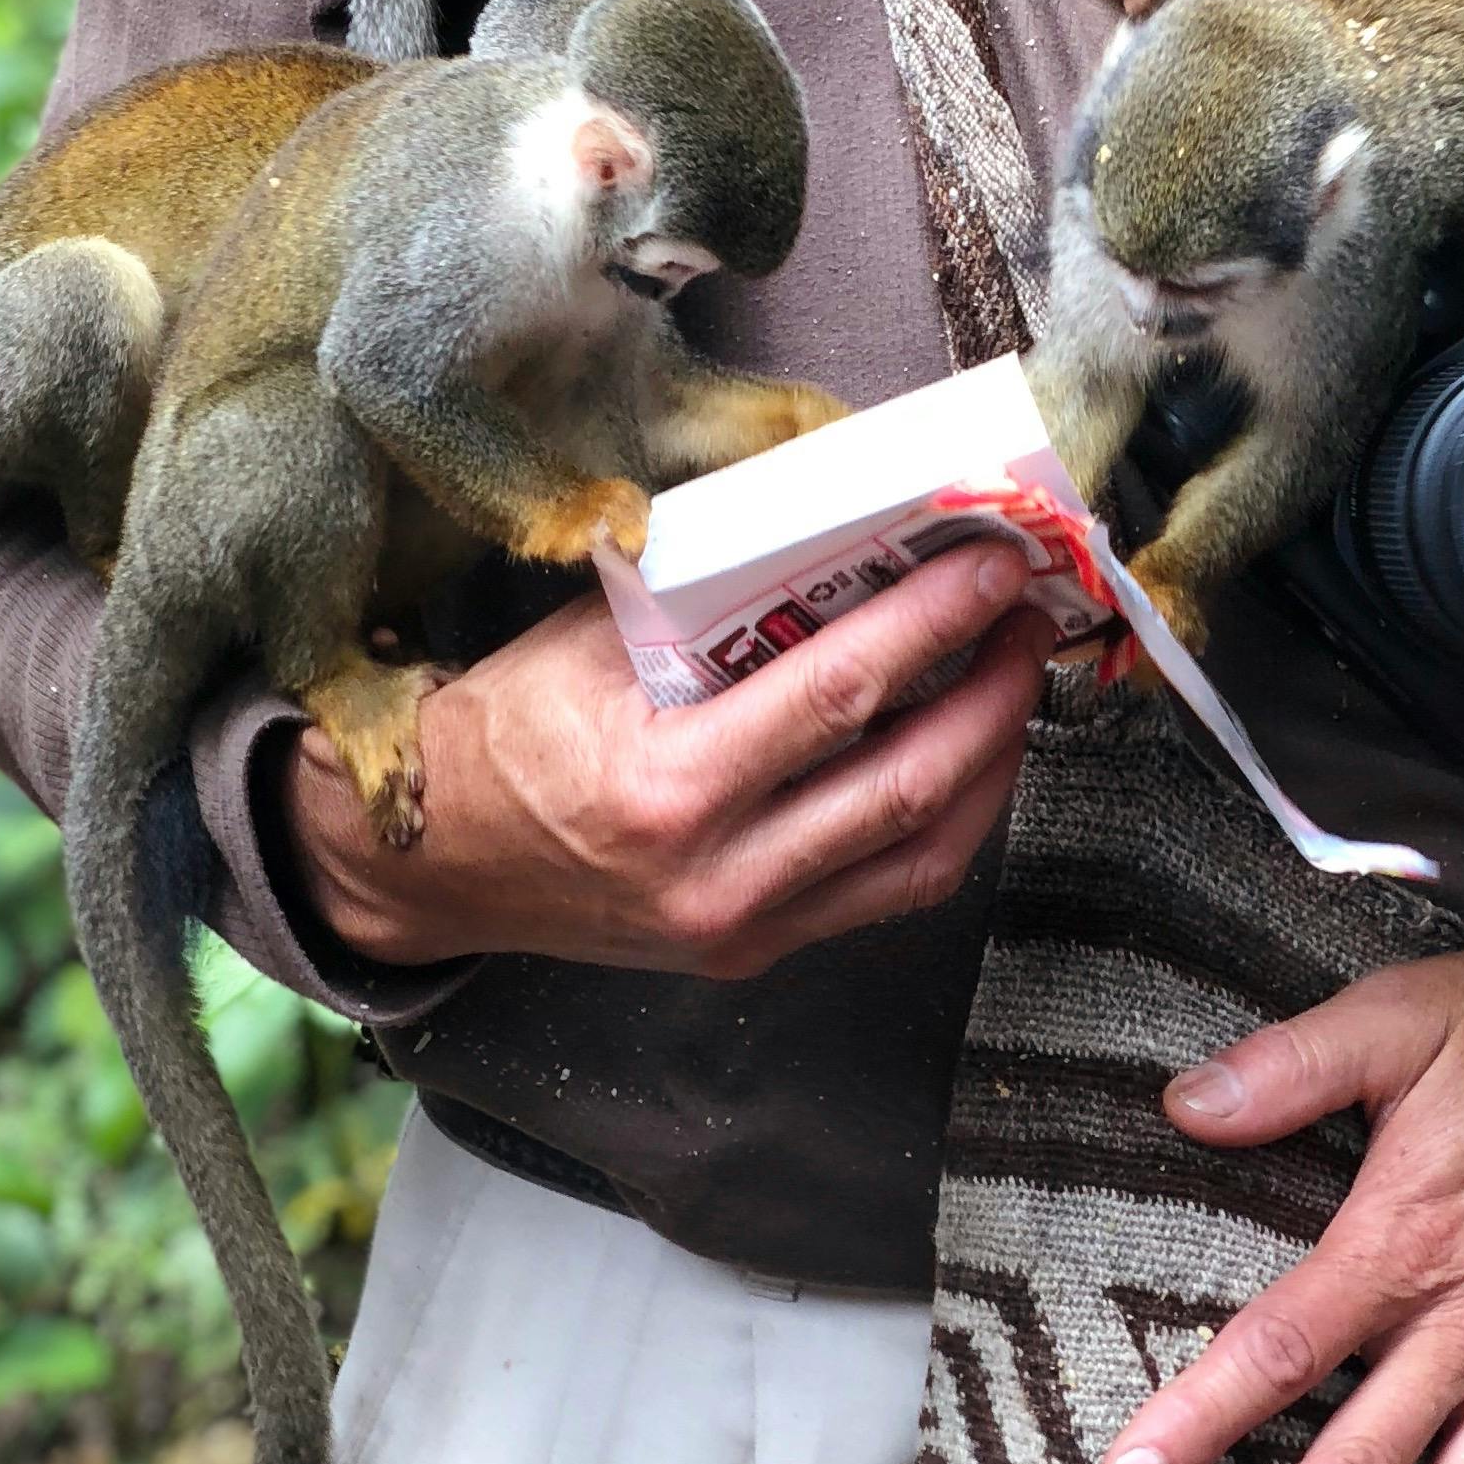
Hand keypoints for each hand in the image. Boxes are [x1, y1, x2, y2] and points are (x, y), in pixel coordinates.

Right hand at [276, 543, 1056, 979]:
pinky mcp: (752, 951)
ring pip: (919, 854)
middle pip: (907, 782)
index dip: (937, 621)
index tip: (997, 559)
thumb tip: (841, 511)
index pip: (844, 693)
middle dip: (994, 689)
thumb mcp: (596, 634)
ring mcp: (742, 929)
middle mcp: (718, 878)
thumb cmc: (507, 730)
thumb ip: (714, 590)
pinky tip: (966, 756)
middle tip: (1032, 611)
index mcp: (670, 788)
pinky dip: (944, 820)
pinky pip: (885, 891)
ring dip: (991, 760)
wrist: (431, 863)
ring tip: (1017, 677)